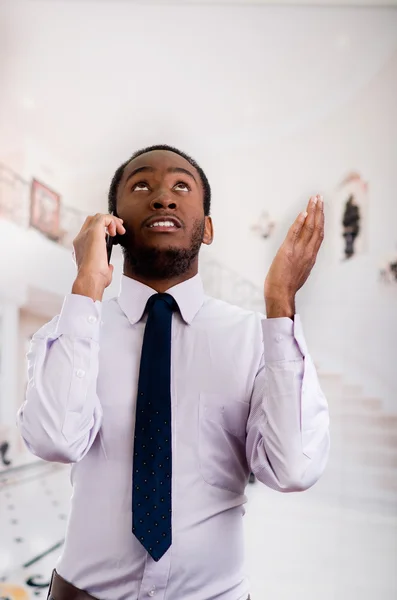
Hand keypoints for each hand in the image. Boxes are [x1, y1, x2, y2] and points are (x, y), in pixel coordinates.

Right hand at [72, 213, 124, 300]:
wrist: (90, 279)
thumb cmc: (95, 278)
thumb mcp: (100, 271)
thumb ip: (104, 266)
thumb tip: (108, 266)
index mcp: (81, 247)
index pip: (89, 231)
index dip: (101, 229)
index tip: (112, 234)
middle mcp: (81, 238)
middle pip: (92, 220)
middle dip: (106, 221)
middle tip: (118, 228)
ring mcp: (86, 234)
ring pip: (98, 217)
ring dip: (111, 221)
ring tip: (120, 230)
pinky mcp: (94, 232)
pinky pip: (104, 218)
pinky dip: (112, 221)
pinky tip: (118, 230)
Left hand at [264, 195, 323, 316]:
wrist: (281, 295)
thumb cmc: (287, 286)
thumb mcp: (300, 272)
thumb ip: (303, 260)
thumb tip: (303, 256)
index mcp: (311, 256)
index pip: (319, 234)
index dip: (321, 220)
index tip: (321, 208)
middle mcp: (308, 252)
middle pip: (317, 227)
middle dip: (319, 211)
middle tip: (319, 197)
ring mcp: (299, 252)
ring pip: (308, 228)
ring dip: (311, 212)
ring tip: (314, 199)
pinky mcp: (287, 252)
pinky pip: (295, 235)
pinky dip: (299, 223)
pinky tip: (303, 213)